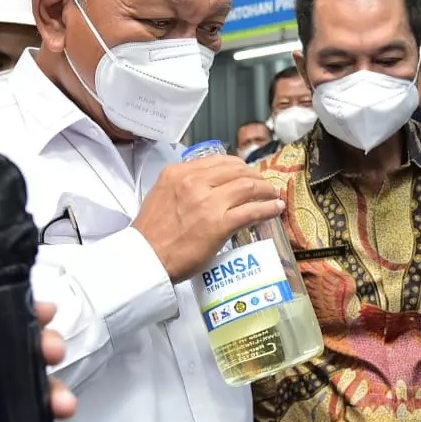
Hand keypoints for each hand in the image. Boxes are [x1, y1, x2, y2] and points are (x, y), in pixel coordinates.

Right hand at [134, 154, 283, 282]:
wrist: (145, 260)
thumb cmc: (152, 234)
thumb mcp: (162, 195)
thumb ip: (183, 185)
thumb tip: (208, 186)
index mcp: (178, 173)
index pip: (219, 161)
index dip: (239, 167)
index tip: (246, 173)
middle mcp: (194, 182)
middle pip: (237, 170)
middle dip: (255, 176)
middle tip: (263, 185)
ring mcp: (208, 202)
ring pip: (248, 187)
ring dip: (265, 190)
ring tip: (272, 195)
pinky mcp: (219, 224)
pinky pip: (252, 211)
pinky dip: (268, 208)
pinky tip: (275, 209)